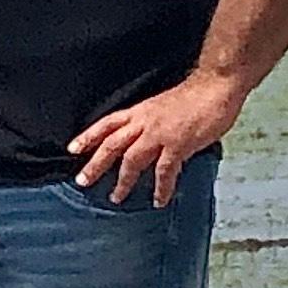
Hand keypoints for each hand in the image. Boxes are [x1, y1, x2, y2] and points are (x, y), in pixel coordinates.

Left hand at [69, 70, 242, 206]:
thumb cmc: (194, 96)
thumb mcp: (162, 106)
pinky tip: (159, 200)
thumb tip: (147, 141)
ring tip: (116, 198)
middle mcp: (144, 122)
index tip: (72, 149)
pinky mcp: (178, 144)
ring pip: (132, 160)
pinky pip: (164, 171)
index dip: (89, 136)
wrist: (215, 86)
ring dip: (123, 181)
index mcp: (140, 111)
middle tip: (82, 181)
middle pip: (112, 144)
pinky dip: (161, 188)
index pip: (107, 124)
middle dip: (95, 164)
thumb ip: (151, 123)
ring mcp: (160, 134)